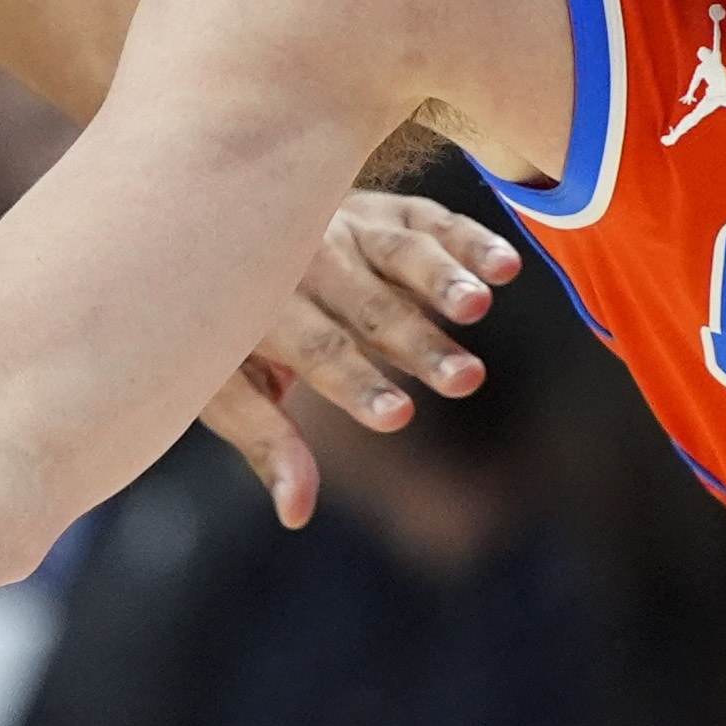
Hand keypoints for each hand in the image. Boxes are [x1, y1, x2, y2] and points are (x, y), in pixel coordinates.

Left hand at [201, 192, 525, 526]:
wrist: (219, 228)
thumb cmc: (234, 327)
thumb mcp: (231, 386)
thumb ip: (269, 442)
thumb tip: (296, 514)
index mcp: (264, 305)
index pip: (316, 351)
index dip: (355, 385)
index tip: (399, 418)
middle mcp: (308, 258)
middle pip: (369, 307)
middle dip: (418, 344)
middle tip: (466, 379)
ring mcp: (350, 226)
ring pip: (401, 254)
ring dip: (444, 281)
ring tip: (480, 308)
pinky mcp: (389, 211)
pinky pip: (432, 222)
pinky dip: (470, 241)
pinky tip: (506, 268)